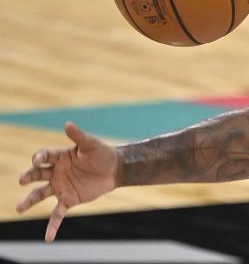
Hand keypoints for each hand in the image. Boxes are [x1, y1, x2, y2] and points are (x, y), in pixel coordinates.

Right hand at [16, 122, 118, 241]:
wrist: (116, 169)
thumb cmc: (103, 154)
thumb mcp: (91, 144)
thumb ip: (79, 136)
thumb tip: (67, 124)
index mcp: (60, 157)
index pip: (44, 157)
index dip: (39, 158)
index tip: (38, 160)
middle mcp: (56, 172)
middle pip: (37, 175)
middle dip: (28, 177)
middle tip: (22, 180)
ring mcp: (61, 187)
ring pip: (40, 194)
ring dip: (30, 201)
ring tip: (19, 208)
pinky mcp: (69, 199)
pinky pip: (57, 214)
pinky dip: (52, 225)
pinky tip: (48, 237)